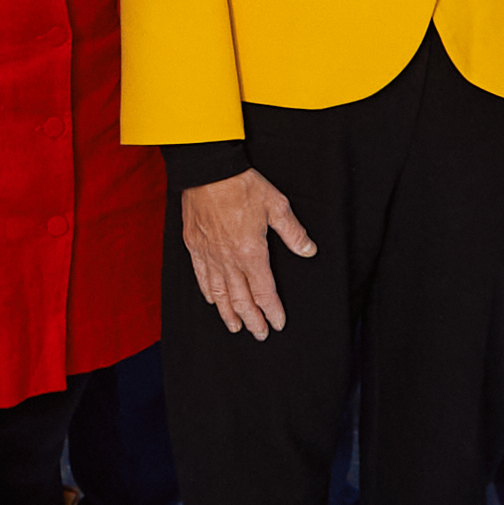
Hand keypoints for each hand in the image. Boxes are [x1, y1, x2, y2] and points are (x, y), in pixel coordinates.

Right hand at [179, 169, 318, 343]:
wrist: (208, 169)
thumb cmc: (243, 185)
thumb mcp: (276, 205)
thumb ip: (293, 232)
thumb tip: (309, 250)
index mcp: (251, 252)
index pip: (264, 292)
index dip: (272, 311)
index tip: (278, 324)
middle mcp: (228, 259)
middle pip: (241, 299)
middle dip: (252, 320)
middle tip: (259, 334)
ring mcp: (209, 254)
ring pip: (219, 293)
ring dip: (229, 313)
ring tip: (236, 327)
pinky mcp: (194, 245)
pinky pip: (201, 276)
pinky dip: (208, 292)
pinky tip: (213, 301)